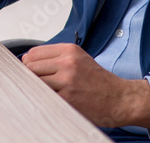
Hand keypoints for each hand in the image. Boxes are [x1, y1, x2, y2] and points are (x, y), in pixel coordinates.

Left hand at [21, 43, 149, 129]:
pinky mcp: (68, 97)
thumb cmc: (100, 82)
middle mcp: (68, 62)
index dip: (29, 63)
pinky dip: (44, 98)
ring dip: (36, 87)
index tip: (30, 70)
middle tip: (36, 83)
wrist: (120, 98)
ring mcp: (67, 79)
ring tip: (45, 91)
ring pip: (35, 80)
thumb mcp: (80, 60)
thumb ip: (58, 58)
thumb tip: (30, 62)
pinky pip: (45, 95)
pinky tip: (52, 99)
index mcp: (70, 50)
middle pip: (31, 66)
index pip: (34, 52)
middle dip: (30, 75)